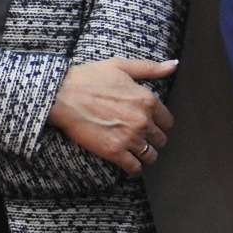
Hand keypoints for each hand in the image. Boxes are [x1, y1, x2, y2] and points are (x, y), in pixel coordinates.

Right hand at [48, 58, 176, 174]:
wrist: (59, 94)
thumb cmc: (87, 78)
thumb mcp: (119, 66)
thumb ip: (150, 68)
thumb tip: (174, 65)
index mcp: (147, 100)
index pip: (167, 122)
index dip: (158, 124)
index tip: (148, 124)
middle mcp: (142, 120)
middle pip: (160, 140)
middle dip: (151, 139)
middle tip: (138, 137)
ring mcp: (129, 137)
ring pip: (150, 156)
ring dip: (143, 155)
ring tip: (133, 151)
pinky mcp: (114, 151)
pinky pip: (134, 167)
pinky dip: (133, 168)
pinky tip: (127, 164)